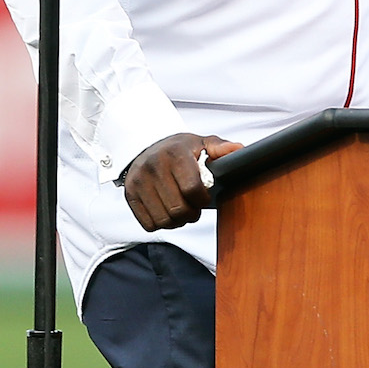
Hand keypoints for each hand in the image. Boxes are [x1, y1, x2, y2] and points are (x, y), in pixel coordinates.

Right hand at [121, 133, 242, 231]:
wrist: (147, 146)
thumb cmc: (179, 149)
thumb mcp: (201, 143)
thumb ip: (221, 148)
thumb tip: (239, 150)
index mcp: (175, 153)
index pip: (192, 188)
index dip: (202, 200)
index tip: (205, 198)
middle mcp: (154, 166)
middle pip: (177, 208)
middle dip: (191, 214)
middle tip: (194, 209)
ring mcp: (139, 181)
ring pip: (163, 219)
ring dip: (177, 221)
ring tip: (181, 211)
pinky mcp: (129, 195)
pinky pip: (148, 223)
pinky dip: (160, 224)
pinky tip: (166, 212)